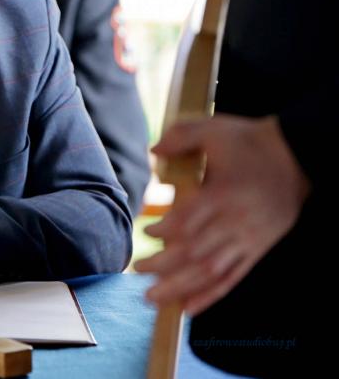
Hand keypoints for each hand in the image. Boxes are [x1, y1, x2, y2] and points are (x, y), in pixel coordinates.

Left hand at [134, 115, 310, 315]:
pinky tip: (189, 308)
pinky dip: (210, 296)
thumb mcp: (214, 129)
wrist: (298, 156)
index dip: (166, 231)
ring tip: (153, 298)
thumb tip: (153, 151)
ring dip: (181, 287)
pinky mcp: (257, 250)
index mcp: (224, 194)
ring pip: (212, 271)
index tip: (147, 232)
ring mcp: (248, 239)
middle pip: (197, 251)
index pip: (191, 220)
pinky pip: (233, 278)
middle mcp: (236, 222)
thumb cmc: (250, 142)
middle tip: (138, 270)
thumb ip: (181, 137)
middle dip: (165, 265)